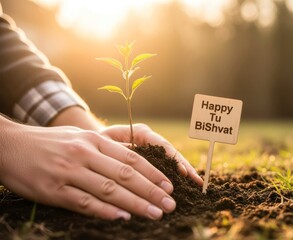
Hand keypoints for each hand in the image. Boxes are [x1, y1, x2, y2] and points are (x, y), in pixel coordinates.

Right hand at [0, 119, 175, 219]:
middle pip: (125, 174)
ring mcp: (69, 171)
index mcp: (93, 140)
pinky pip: (84, 202)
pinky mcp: (53, 190)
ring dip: (135, 204)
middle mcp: (84, 154)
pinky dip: (105, 211)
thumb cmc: (50, 142)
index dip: (153, 173)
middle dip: (151, 191)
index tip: (169, 186)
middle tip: (170, 204)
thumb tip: (132, 163)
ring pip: (109, 189)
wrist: (9, 145)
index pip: (131, 158)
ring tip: (155, 213)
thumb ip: (104, 147)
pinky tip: (122, 218)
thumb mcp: (79, 136)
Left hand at [100, 123, 203, 185]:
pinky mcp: (151, 158)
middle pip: (170, 152)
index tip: (183, 172)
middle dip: (184, 167)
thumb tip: (133, 165)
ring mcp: (152, 149)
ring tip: (196, 184)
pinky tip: (186, 184)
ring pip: (171, 160)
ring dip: (184, 172)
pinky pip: (165, 166)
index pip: (160, 144)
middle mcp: (150, 139)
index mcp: (140, 132)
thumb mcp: (106, 143)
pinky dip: (175, 175)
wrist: (94, 143)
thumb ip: (121, 150)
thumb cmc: (98, 142)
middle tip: (196, 182)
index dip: (173, 158)